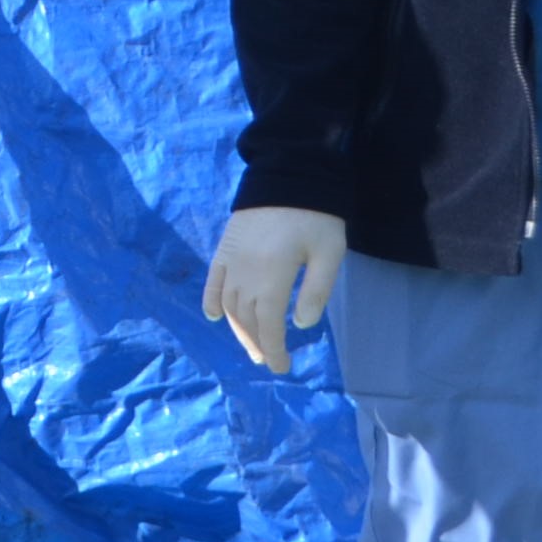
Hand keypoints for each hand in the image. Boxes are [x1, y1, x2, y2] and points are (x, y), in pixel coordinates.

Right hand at [205, 205, 347, 371]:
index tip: (281, 366)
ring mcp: (230, 261)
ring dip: (238, 329)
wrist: (287, 175)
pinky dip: (212, 301)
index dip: (273, 348)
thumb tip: (300, 324)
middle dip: (257, 343)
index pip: (268, 322)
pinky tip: (215, 316)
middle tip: (266, 360)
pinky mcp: (224, 249)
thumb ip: (315, 290)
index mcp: (272, 275)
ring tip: (250, 345)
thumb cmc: (315, 216)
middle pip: (246, 317)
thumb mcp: (329, 253)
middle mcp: (245, 273)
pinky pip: (213, 282)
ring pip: (229, 305)